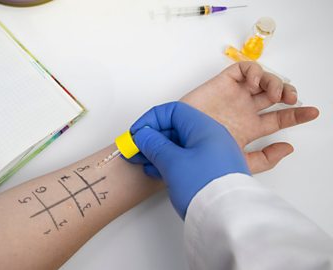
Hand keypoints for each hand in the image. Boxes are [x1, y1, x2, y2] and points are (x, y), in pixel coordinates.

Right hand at [131, 102, 248, 218]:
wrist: (229, 219)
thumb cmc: (206, 188)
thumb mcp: (172, 162)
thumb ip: (154, 144)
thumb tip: (143, 135)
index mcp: (205, 128)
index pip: (173, 111)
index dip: (151, 120)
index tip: (136, 134)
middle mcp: (211, 138)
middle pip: (175, 127)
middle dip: (151, 137)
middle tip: (135, 150)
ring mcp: (213, 155)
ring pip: (179, 145)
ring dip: (158, 151)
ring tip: (142, 163)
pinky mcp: (211, 171)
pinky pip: (186, 159)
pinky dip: (169, 162)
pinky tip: (156, 172)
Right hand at [181, 62, 318, 172]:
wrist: (177, 148)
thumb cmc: (202, 157)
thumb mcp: (238, 163)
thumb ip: (264, 159)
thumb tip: (288, 147)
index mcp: (249, 128)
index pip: (279, 119)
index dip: (297, 115)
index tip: (311, 113)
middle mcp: (243, 110)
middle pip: (274, 96)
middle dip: (288, 94)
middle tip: (292, 100)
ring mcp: (233, 96)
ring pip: (262, 81)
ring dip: (275, 83)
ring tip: (274, 94)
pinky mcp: (221, 84)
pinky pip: (242, 70)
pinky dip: (254, 71)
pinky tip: (255, 83)